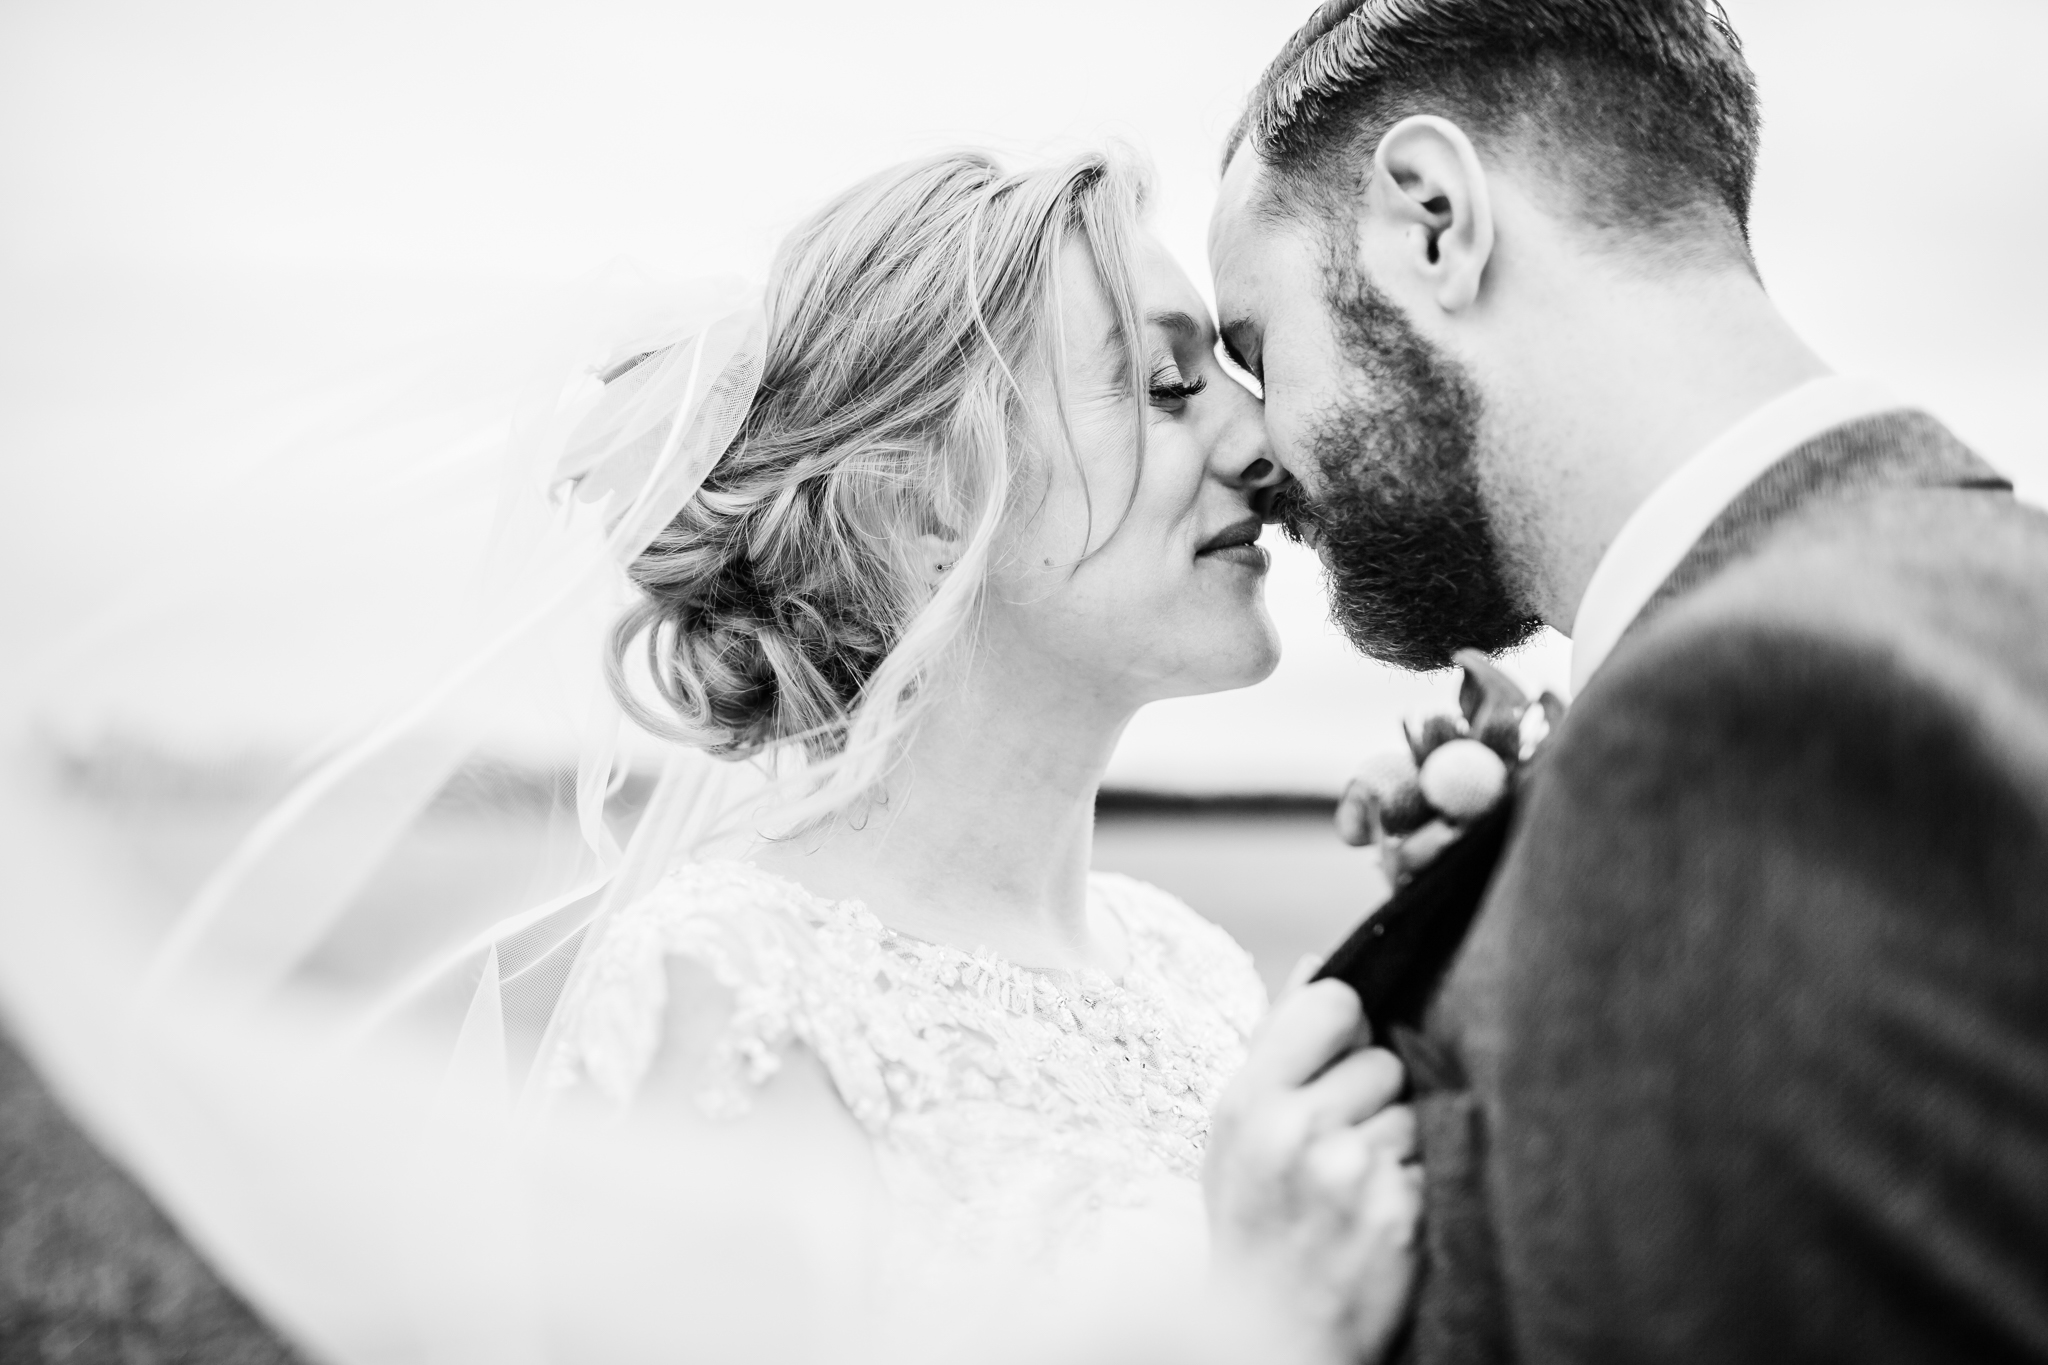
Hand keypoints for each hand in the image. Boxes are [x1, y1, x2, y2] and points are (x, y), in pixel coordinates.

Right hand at [1204, 980, 1422, 1363]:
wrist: (1270, 1332)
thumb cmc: (1253, 1225)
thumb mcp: (1236, 1133)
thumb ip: (1275, 1045)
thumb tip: (1316, 965)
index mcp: (1249, 1100)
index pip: (1334, 1001)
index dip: (1345, 1029)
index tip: (1335, 1061)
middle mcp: (1297, 1130)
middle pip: (1384, 1060)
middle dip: (1371, 1099)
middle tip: (1337, 1149)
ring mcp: (1351, 1173)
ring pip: (1415, 1115)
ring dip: (1396, 1149)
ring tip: (1354, 1190)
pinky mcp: (1401, 1215)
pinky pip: (1435, 1166)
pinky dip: (1416, 1190)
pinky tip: (1378, 1219)